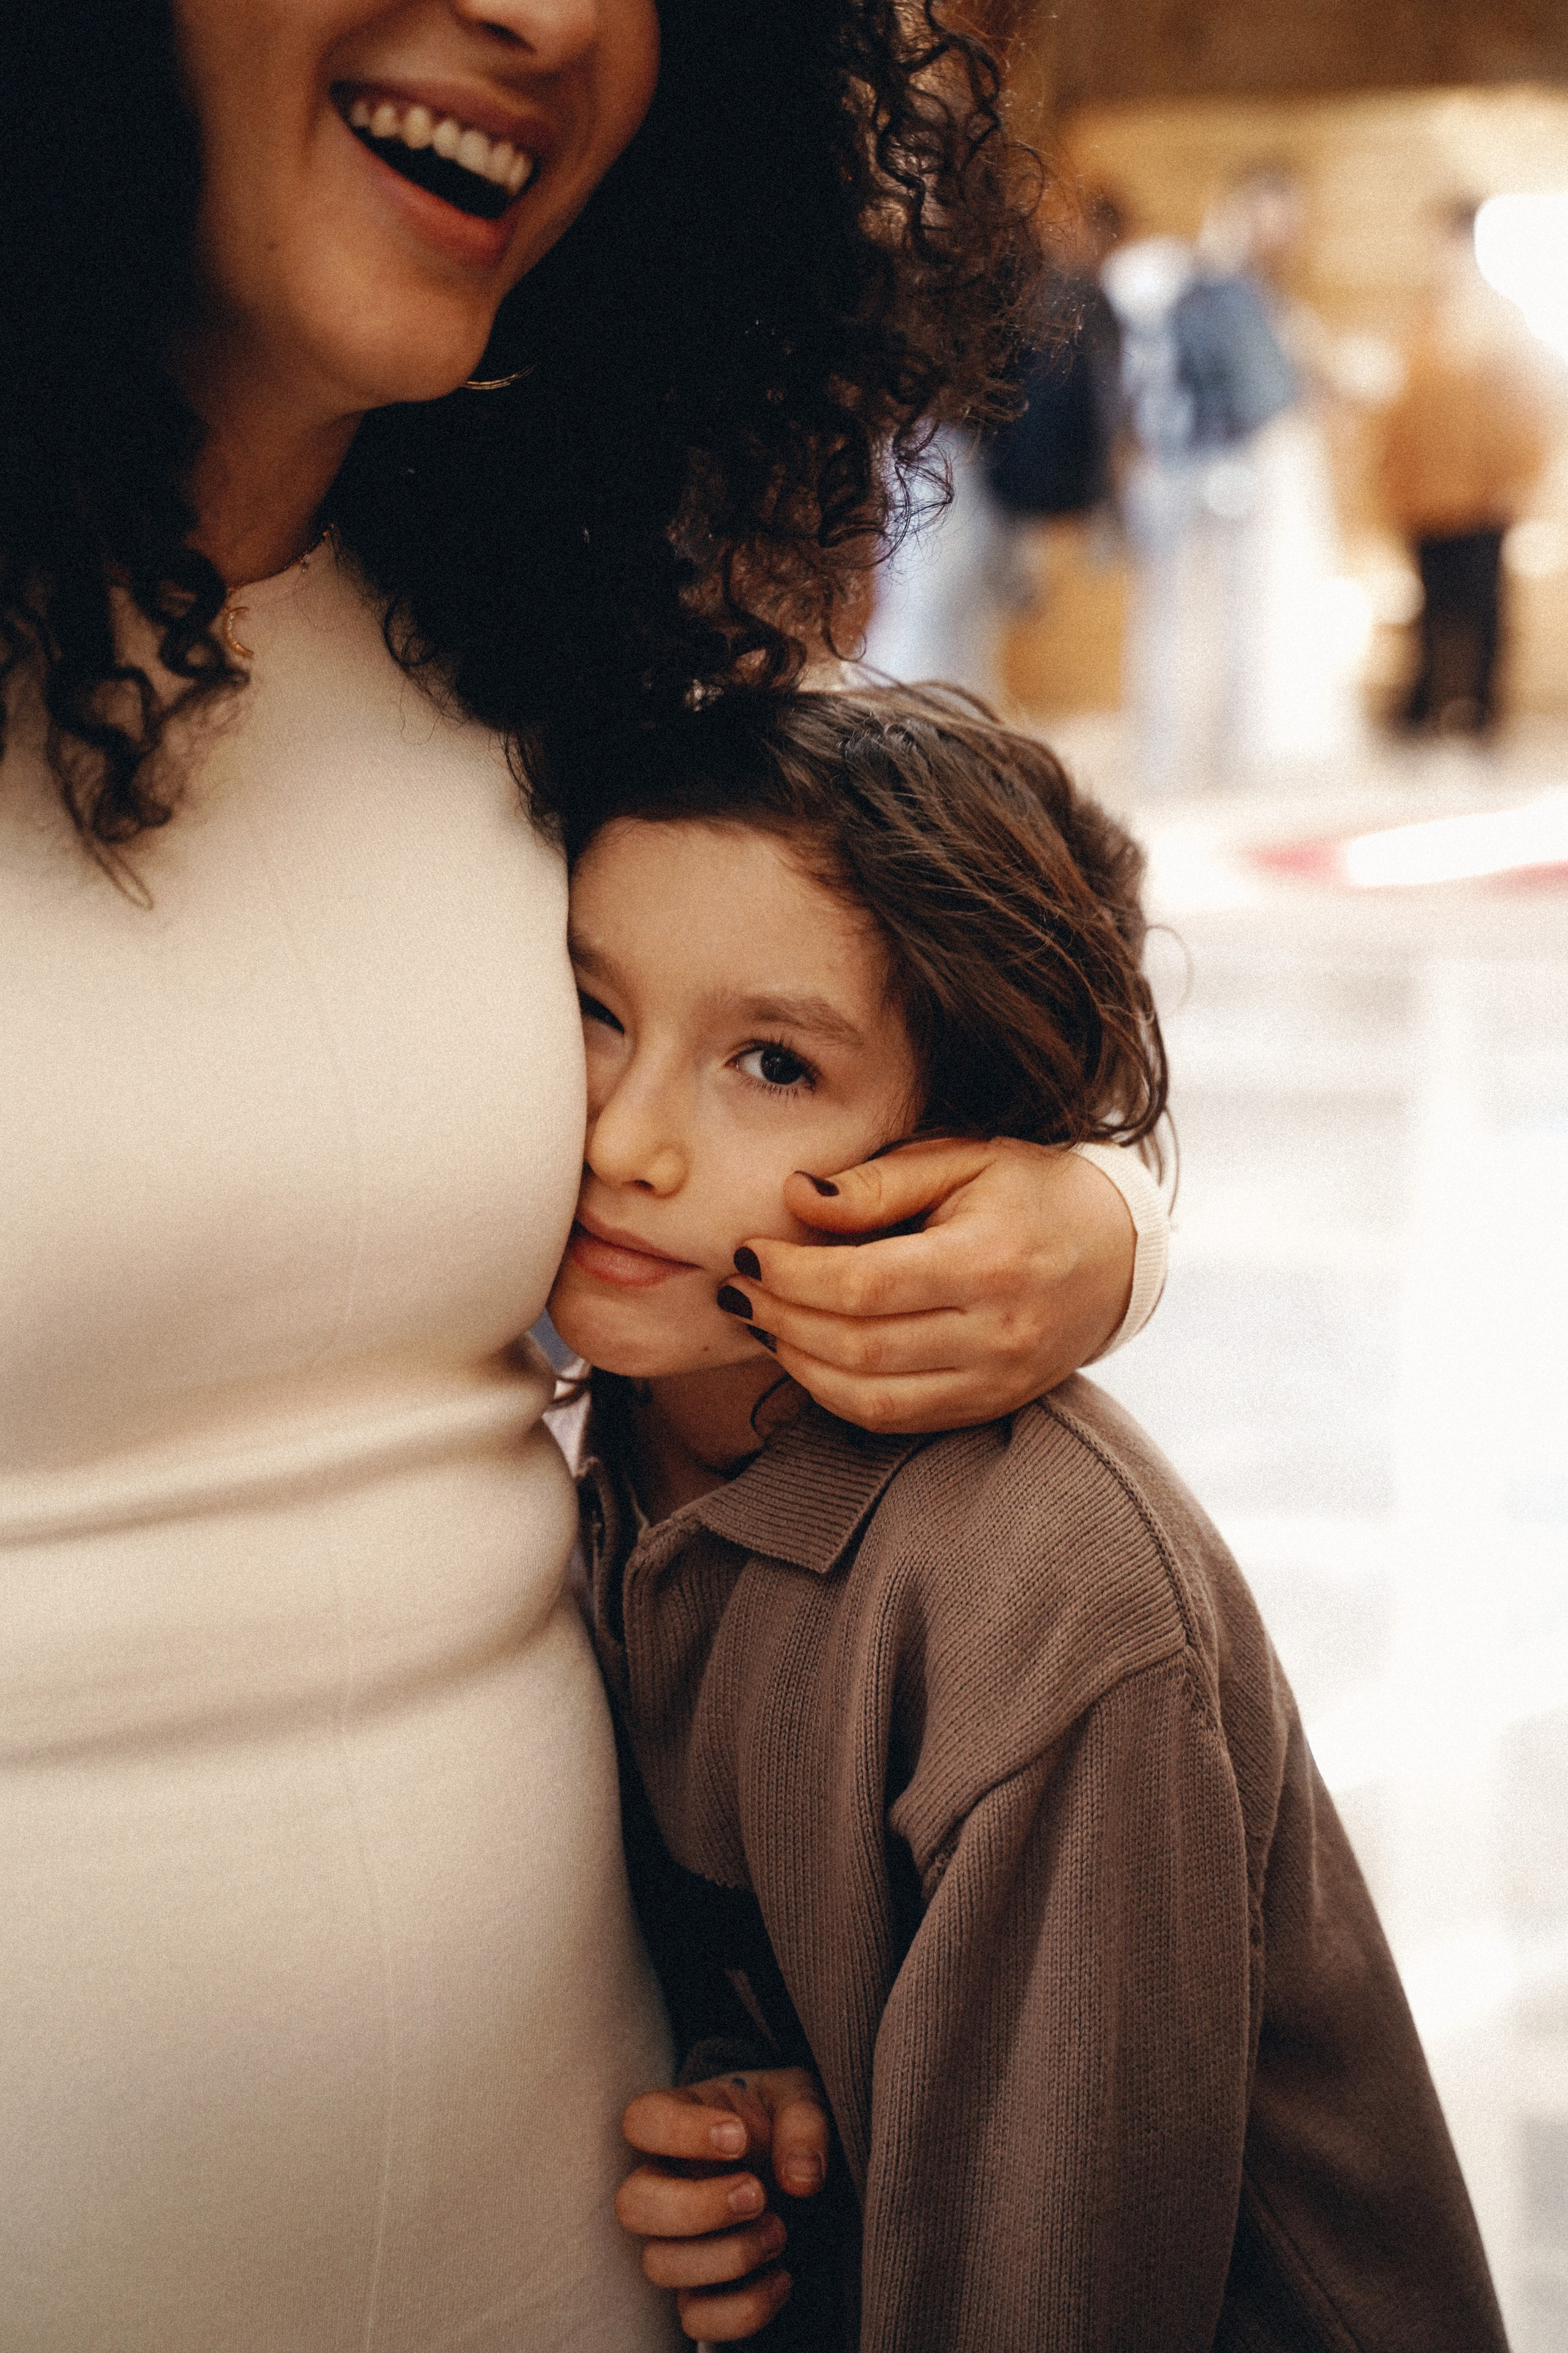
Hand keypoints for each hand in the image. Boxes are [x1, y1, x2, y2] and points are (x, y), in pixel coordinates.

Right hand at [617, 2066, 830, 2341]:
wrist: (807, 2175)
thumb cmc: (789, 2126)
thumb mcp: (804, 2100)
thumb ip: (804, 2123)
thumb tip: (800, 2176)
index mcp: (681, 2119)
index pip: (641, 2120)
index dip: (679, 2132)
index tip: (739, 2138)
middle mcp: (665, 2181)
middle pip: (632, 2204)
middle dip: (696, 2207)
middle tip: (757, 2194)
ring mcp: (676, 2241)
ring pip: (659, 2264)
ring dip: (726, 2256)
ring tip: (779, 2232)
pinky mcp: (701, 2290)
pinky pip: (695, 2319)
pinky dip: (741, 2309)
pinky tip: (782, 2278)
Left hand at [727, 1137, 1135, 1432]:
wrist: (1114, 1252)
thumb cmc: (1029, 1192)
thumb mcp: (961, 1160)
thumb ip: (878, 1182)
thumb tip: (796, 1198)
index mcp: (992, 1260)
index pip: (865, 1283)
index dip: (792, 1274)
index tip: (748, 1252)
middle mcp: (999, 1333)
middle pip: (858, 1345)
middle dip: (781, 1318)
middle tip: (738, 1289)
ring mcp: (997, 1382)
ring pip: (869, 1397)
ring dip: (798, 1363)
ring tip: (761, 1322)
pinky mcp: (990, 1408)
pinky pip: (894, 1420)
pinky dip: (836, 1393)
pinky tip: (805, 1355)